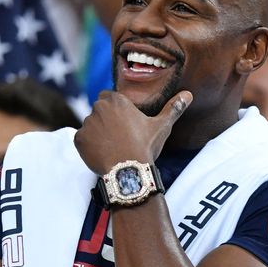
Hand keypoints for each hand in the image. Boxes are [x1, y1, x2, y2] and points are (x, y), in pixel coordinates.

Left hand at [74, 91, 191, 174]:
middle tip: (118, 136)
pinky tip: (102, 154)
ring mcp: (87, 124)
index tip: (123, 121)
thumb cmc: (145, 146)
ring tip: (111, 148)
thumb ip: (173, 109)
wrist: (128, 171)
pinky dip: (88, 146)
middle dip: (105, 120)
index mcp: (116, 100)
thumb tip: (188, 95)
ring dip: (96, 133)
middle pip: (98, 110)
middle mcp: (98, 108)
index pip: (108, 97)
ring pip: (90, 125)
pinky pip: (81, 140)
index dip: (115, 109)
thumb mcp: (161, 127)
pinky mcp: (78, 139)